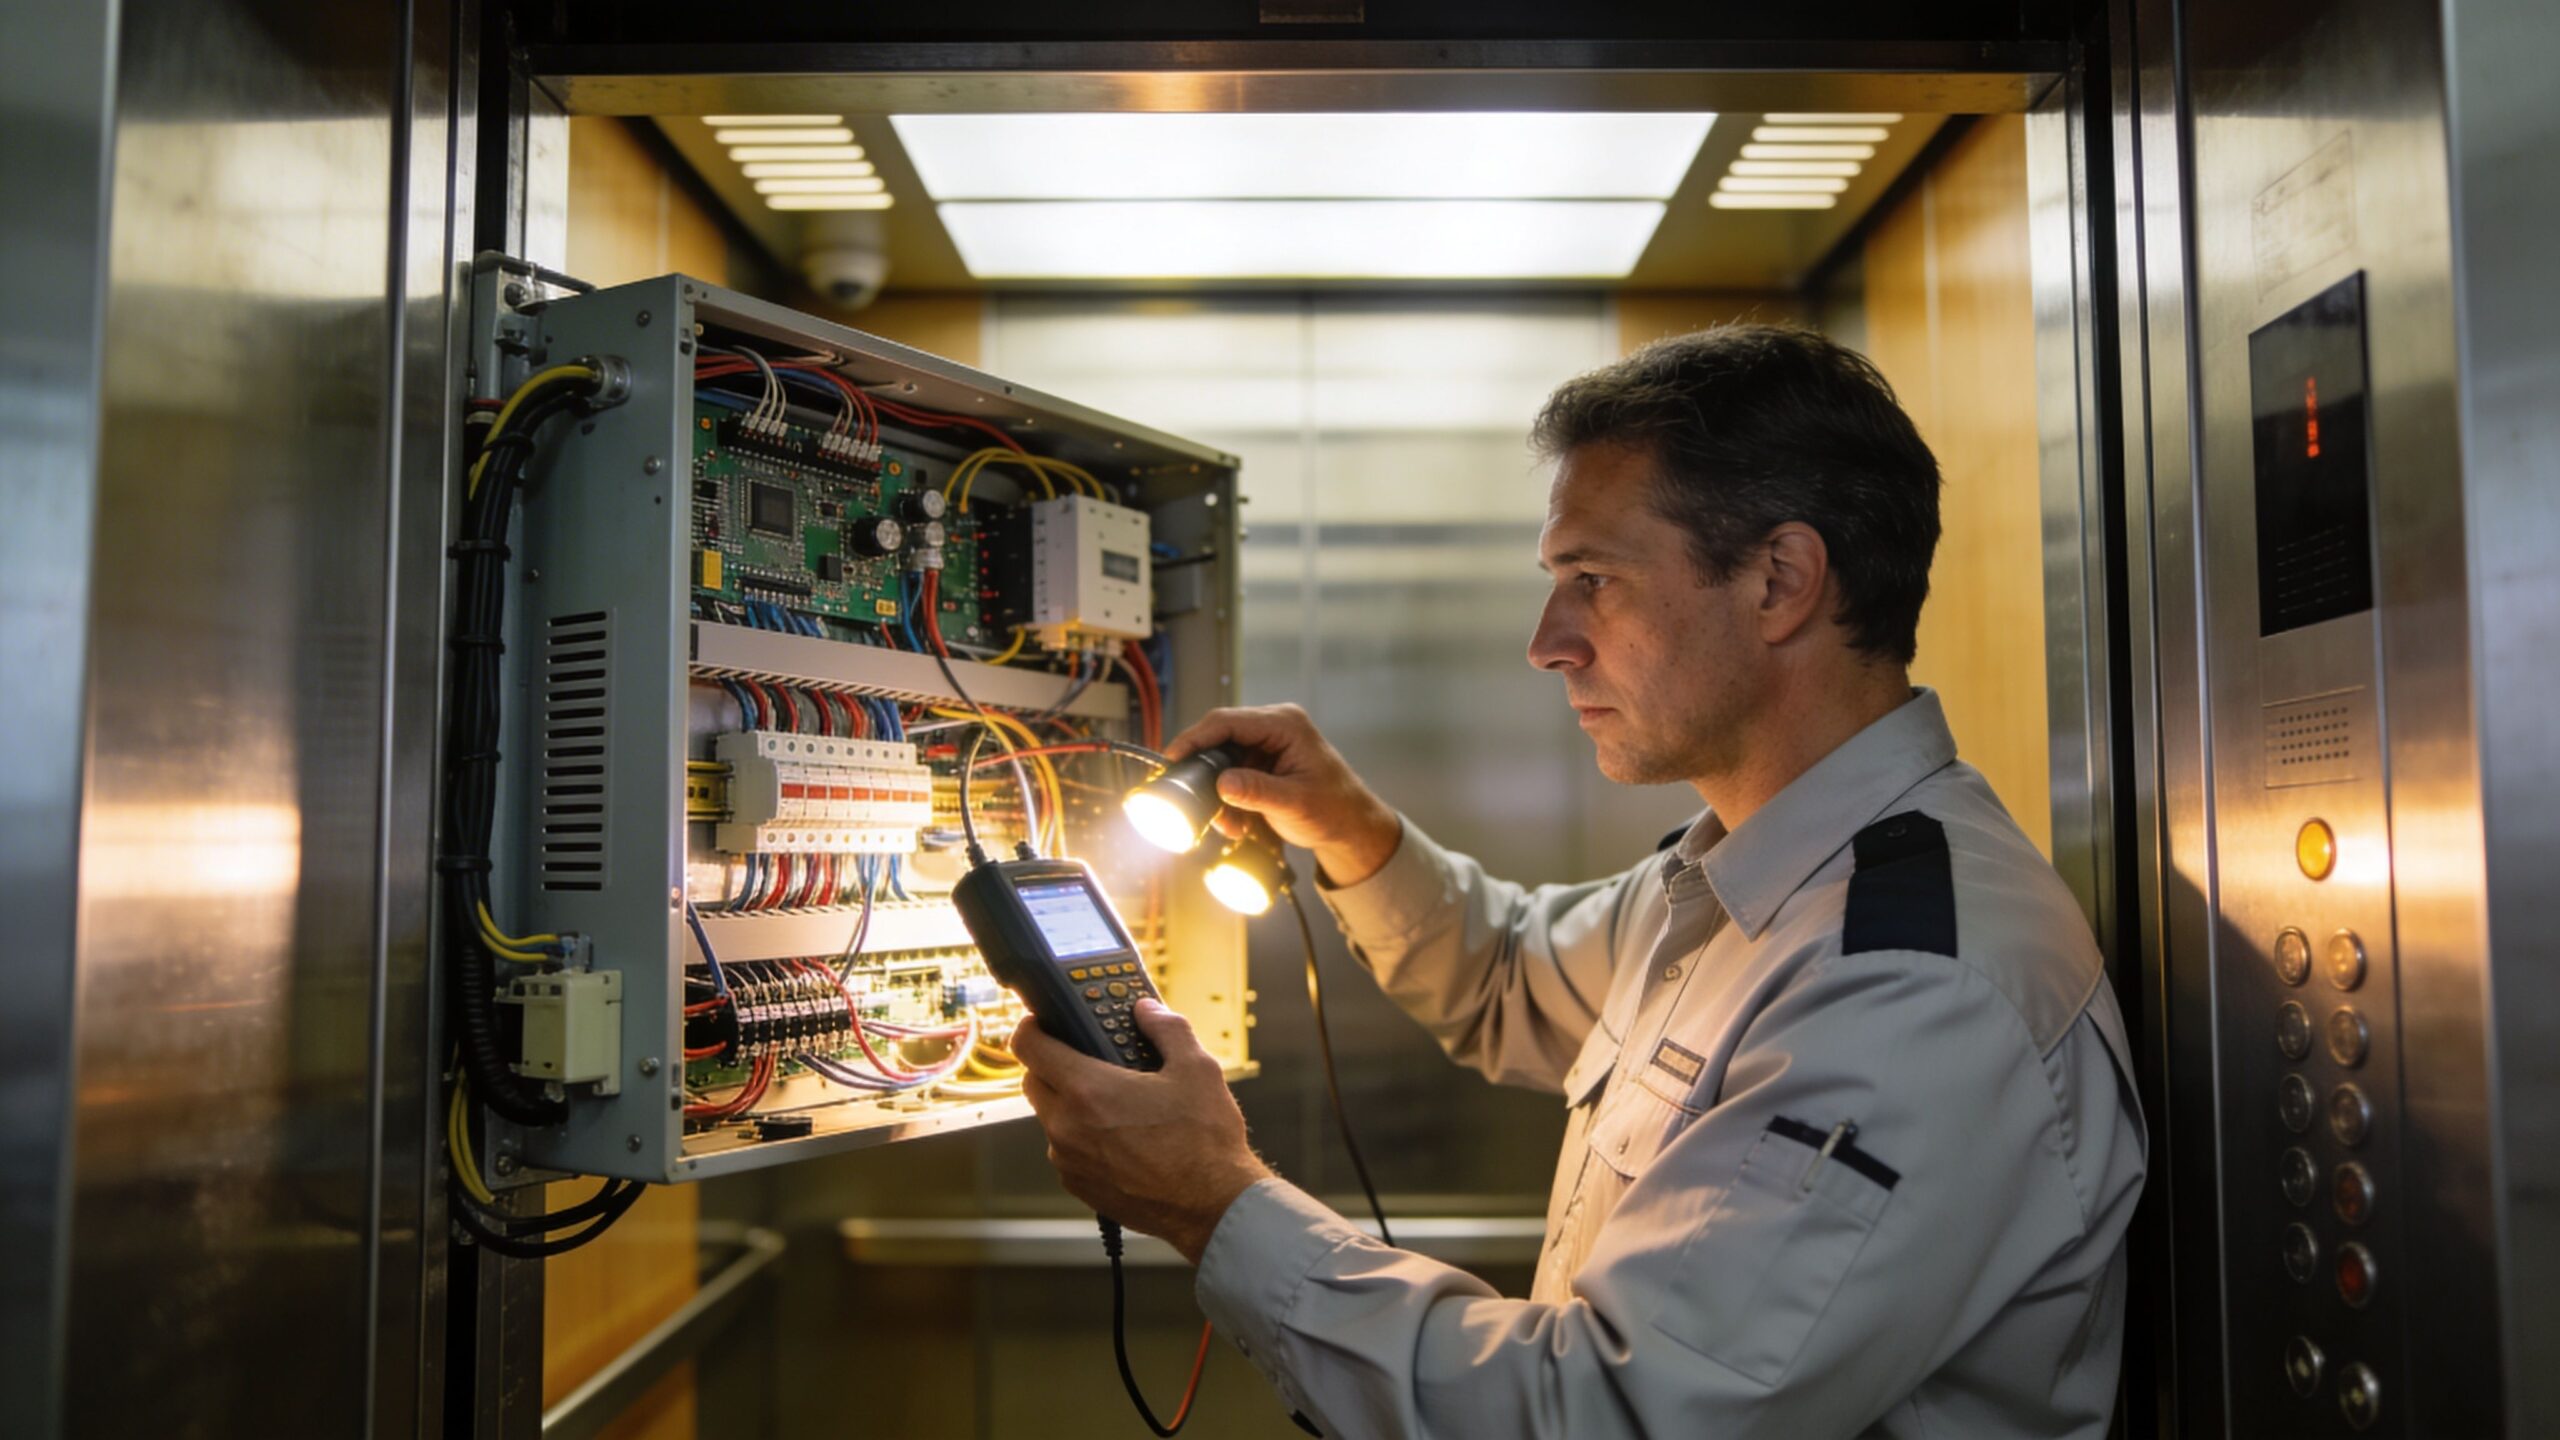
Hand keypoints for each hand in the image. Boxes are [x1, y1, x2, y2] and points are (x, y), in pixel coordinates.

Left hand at [1012, 999, 1273, 1263]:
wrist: (1213, 1205)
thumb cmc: (1204, 1139)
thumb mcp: (1196, 1068)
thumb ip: (1167, 1028)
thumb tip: (1147, 1010)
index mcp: (1087, 1090)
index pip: (1029, 1046)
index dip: (1031, 1026)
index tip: (1041, 1022)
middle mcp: (1066, 1126)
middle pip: (1033, 1082)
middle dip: (1051, 1065)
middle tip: (1085, 1058)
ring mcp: (1069, 1161)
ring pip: (1050, 1118)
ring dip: (1068, 1104)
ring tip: (1113, 1102)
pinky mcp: (1079, 1186)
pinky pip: (1066, 1150)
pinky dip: (1081, 1138)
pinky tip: (1120, 1136)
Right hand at [1166, 703, 1402, 887]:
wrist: (1353, 827)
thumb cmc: (1336, 810)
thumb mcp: (1294, 803)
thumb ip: (1257, 792)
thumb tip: (1223, 783)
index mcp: (1285, 724)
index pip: (1227, 721)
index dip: (1195, 738)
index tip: (1173, 758)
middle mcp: (1275, 727)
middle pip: (1220, 738)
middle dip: (1206, 772)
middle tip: (1194, 799)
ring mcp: (1269, 745)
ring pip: (1224, 760)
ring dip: (1218, 792)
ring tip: (1229, 823)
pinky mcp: (1265, 763)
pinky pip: (1233, 774)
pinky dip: (1229, 798)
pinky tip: (1237, 821)